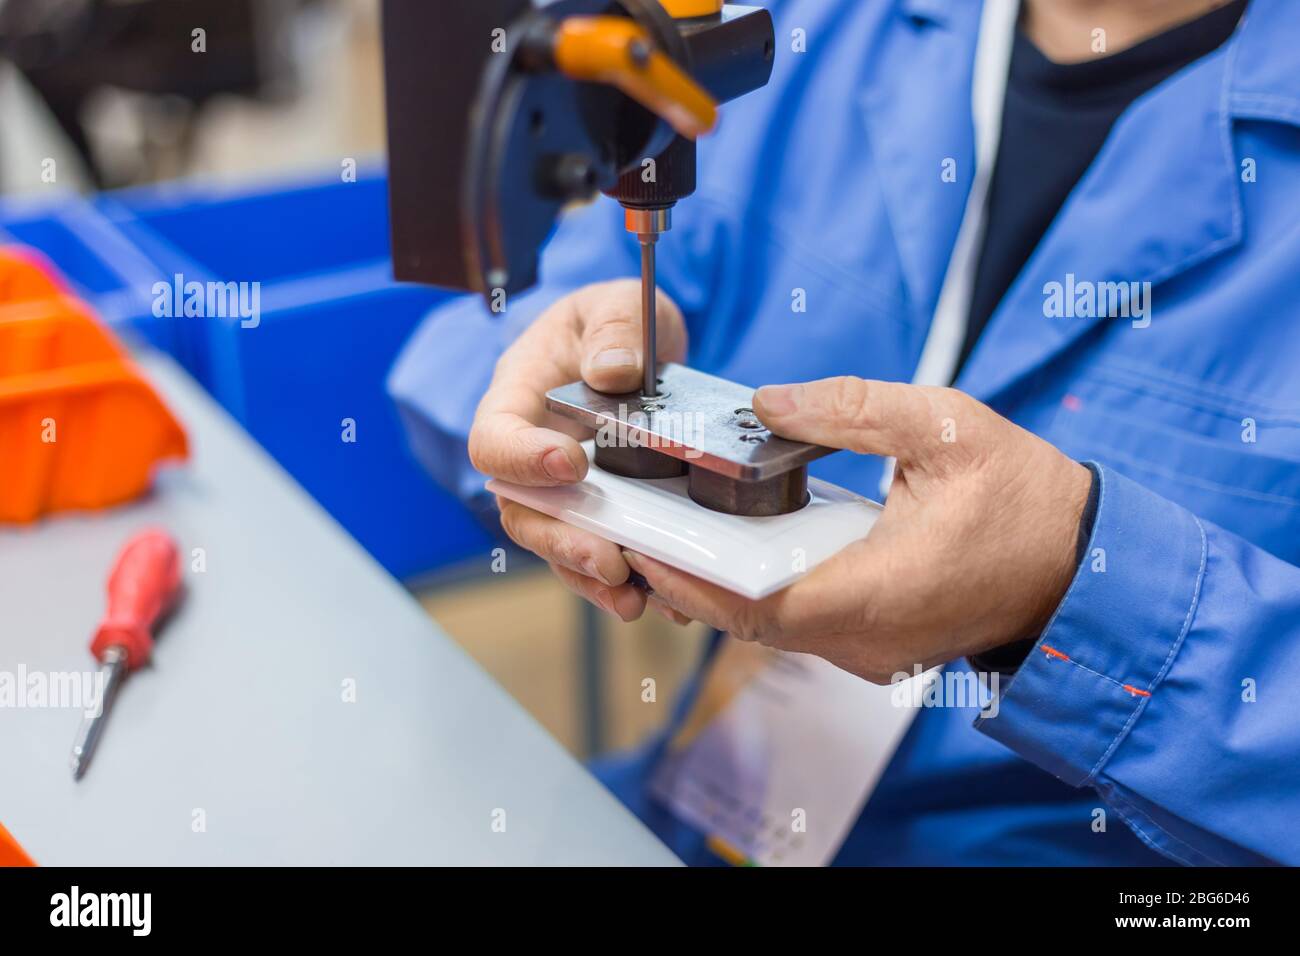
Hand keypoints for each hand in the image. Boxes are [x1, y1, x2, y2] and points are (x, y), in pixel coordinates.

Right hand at [470, 279, 690, 623]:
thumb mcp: (621, 303)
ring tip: (631, 597)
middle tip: (609, 558)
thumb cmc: (619, 321)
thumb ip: (615, 328)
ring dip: (589, 575)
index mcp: (520, 395)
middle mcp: (532, 451)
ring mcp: (562, 488)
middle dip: (561, 540)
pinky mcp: (599, 511)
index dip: (522, 460)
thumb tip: (611, 373)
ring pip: (558, 543)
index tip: (572, 464)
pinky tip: (658, 598)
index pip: (494, 438)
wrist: (642, 347)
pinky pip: (598, 553)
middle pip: (522, 510)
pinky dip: (624, 581)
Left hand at [622, 377, 1092, 681]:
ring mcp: (870, 650)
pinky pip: (800, 622)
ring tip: (674, 529)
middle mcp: (862, 639)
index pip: (751, 605)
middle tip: (640, 527)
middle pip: (746, 620)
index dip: (688, 578)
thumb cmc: (1025, 498)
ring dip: (719, 584)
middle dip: (687, 577)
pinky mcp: (877, 643)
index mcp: (872, 594)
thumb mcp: (943, 427)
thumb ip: (850, 409)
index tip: (641, 543)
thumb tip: (769, 400)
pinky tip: (737, 545)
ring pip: (769, 626)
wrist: (1084, 564)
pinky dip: (759, 588)